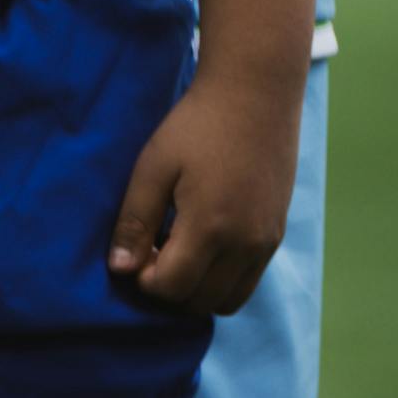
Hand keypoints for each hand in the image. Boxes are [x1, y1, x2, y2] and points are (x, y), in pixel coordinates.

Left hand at [107, 58, 297, 313]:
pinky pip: (249, 279)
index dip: (146, 279)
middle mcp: (247, 244)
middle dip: (171, 289)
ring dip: (199, 289)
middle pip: (202, 302)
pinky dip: (223, 277)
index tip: (135, 251)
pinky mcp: (277, 233)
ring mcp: (267, 242)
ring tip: (177, 249)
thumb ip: (135, 222)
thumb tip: (120, 270)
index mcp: (212, 228)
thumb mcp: (153, 168)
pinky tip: (202, 242)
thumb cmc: (195, 126)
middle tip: (153, 252)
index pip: (173, 288)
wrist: (254, 95)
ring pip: (230, 299)